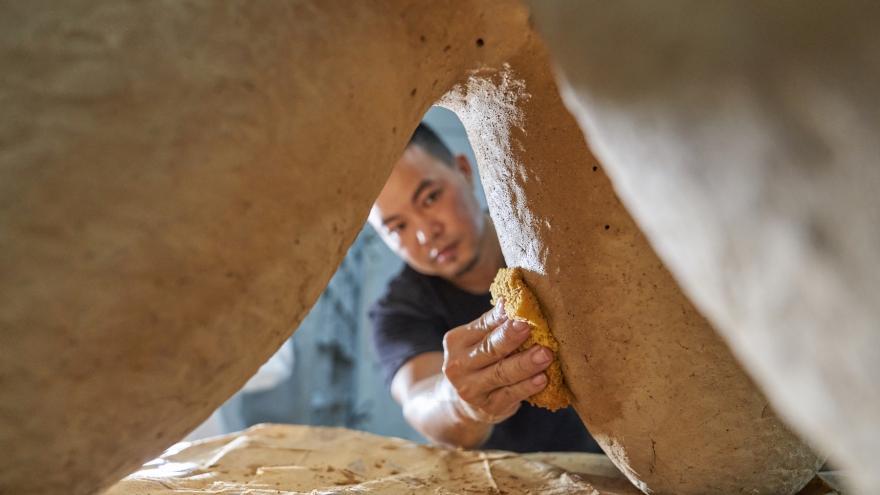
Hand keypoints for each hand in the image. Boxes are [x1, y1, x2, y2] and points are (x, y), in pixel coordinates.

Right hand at [442, 298, 552, 423]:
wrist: (459, 403)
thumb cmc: (478, 362)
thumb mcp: (477, 341)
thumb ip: (494, 322)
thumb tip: (512, 297)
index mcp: (457, 341)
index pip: (484, 325)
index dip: (503, 317)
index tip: (521, 307)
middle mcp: (459, 365)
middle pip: (490, 348)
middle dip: (511, 337)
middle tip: (530, 326)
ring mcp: (471, 389)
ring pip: (502, 373)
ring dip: (526, 363)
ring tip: (546, 354)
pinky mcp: (488, 408)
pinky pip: (510, 395)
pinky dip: (527, 387)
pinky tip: (542, 379)